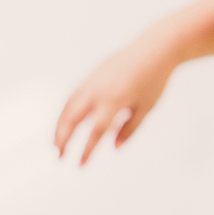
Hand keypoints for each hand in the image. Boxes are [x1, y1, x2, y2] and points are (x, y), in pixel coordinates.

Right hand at [54, 38, 178, 164]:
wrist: (155, 48)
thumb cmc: (155, 79)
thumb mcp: (147, 107)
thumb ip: (129, 129)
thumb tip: (113, 147)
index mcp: (115, 100)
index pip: (96, 131)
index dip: (87, 151)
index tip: (80, 166)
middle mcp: (99, 90)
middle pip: (73, 117)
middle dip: (62, 138)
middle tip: (59, 156)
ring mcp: (93, 80)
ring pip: (69, 105)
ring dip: (60, 124)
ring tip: (57, 142)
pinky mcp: (93, 74)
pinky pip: (74, 94)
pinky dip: (67, 110)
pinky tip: (67, 122)